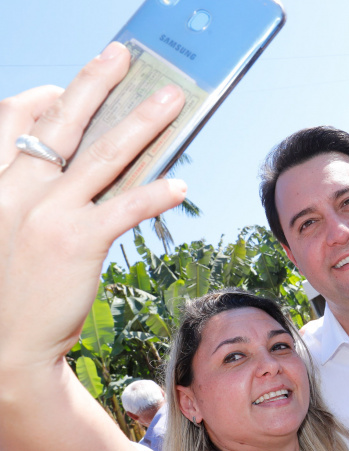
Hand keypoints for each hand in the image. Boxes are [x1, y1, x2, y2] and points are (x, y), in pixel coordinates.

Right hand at [0, 42, 186, 372]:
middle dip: (94, 83)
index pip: (14, 121)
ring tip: (170, 101)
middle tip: (121, 55)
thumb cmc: (9, 289)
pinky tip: (180, 186)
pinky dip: (156, 193)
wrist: (3, 347)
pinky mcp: (78, 241)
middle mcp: (15, 190)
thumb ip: (27, 193)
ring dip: (143, 123)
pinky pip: (127, 206)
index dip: (45, 98)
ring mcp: (47, 214)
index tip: (66, 88)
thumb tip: (73, 164)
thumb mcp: (4, 231)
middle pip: (62, 124)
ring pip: (104, 155)